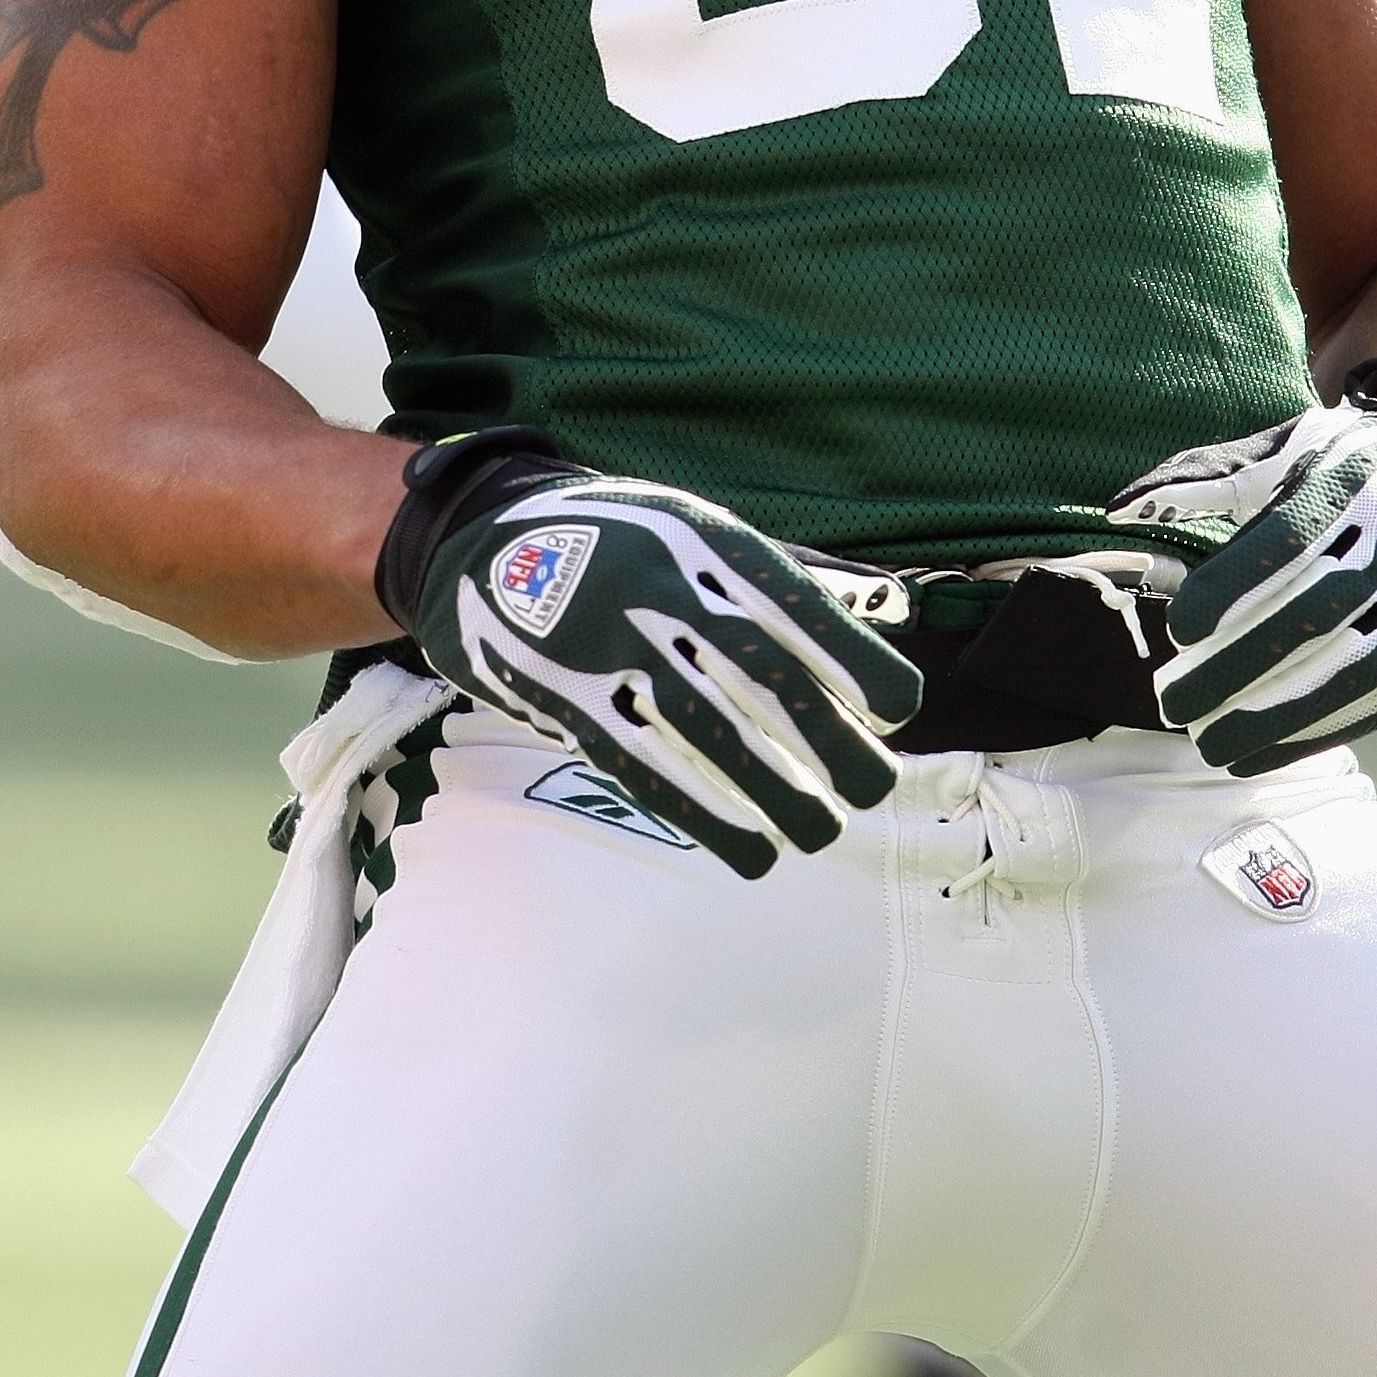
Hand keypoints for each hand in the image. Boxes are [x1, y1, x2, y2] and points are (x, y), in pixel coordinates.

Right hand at [375, 428, 921, 877]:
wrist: (480, 539)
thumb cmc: (617, 539)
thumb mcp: (692, 528)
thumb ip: (775, 574)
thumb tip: (882, 607)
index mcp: (699, 537)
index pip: (787, 599)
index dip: (846, 654)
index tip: (897, 708)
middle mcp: (657, 585)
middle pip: (756, 671)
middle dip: (822, 736)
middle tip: (874, 787)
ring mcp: (607, 642)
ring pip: (705, 728)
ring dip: (771, 788)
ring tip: (822, 831)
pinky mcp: (567, 696)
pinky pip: (642, 764)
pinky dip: (701, 811)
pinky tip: (749, 848)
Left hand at [1112, 359, 1376, 775]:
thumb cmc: (1350, 465)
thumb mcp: (1287, 450)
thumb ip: (1204, 477)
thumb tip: (1119, 511)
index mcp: (1354, 486)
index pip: (1288, 543)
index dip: (1232, 589)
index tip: (1177, 629)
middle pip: (1316, 615)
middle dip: (1240, 668)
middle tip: (1174, 705)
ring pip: (1352, 670)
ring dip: (1277, 717)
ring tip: (1211, 745)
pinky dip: (1319, 732)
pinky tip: (1263, 752)